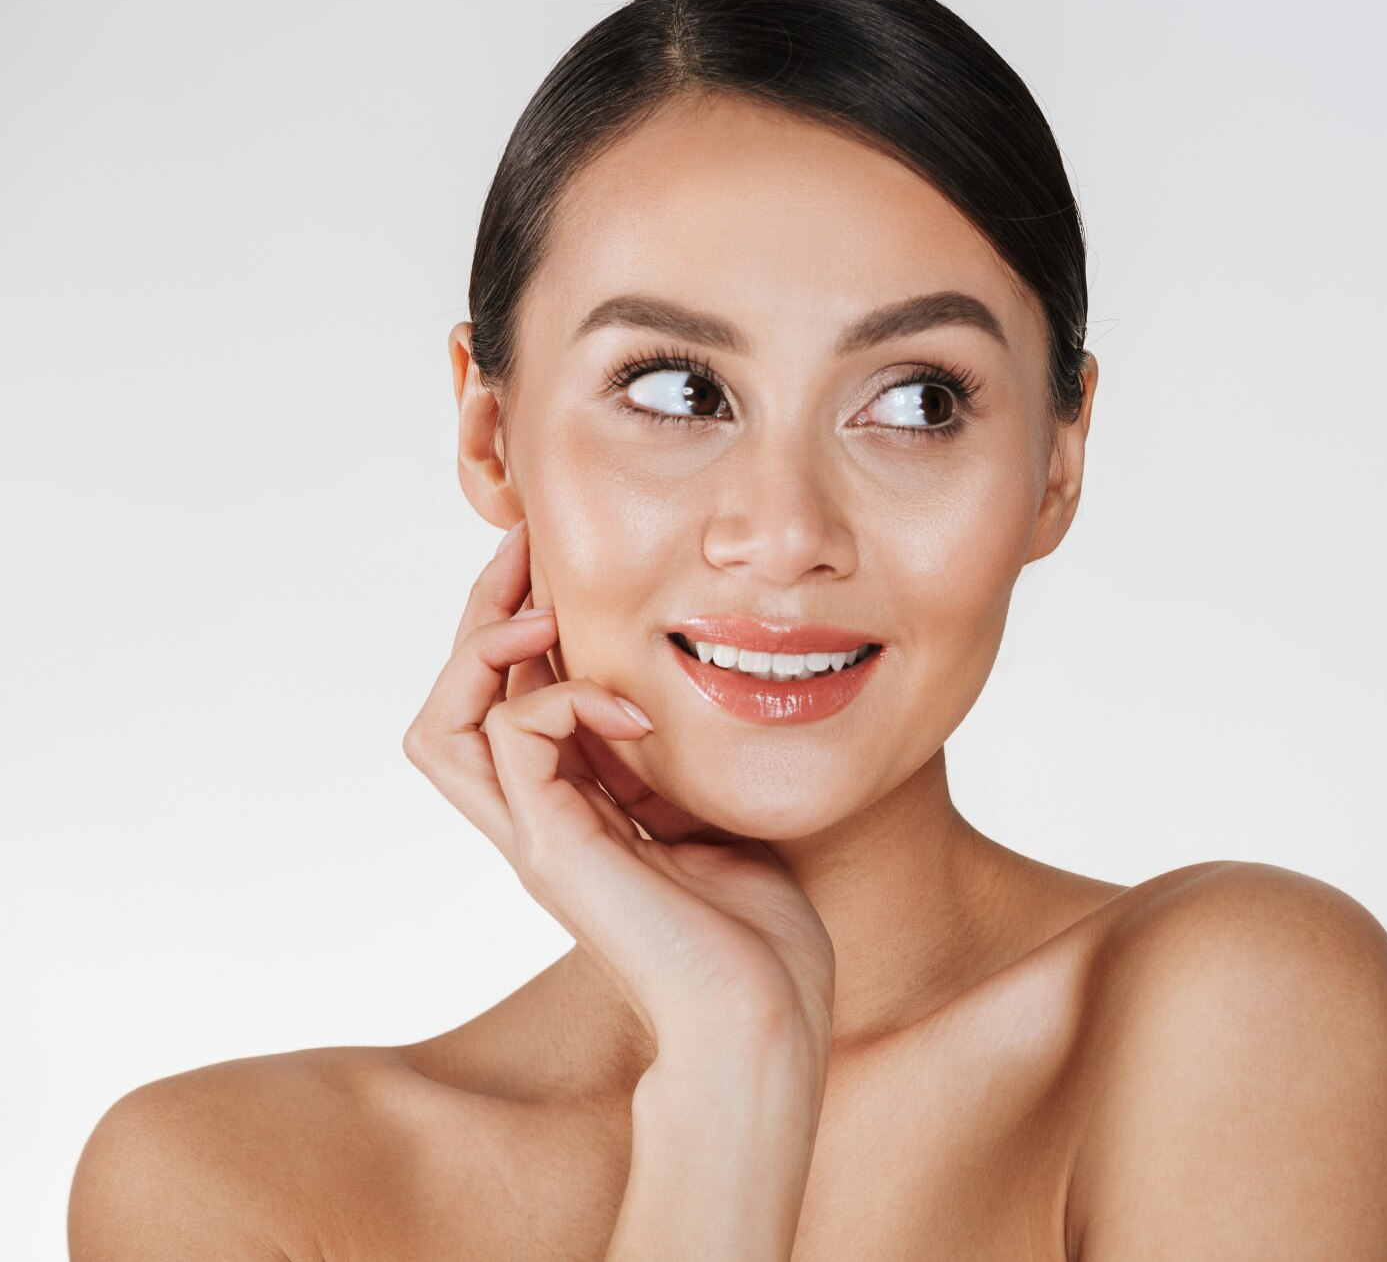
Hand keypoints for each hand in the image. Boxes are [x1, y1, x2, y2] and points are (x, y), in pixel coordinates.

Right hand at [400, 520, 834, 1067]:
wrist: (763, 1016)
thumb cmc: (759, 935)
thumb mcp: (715, 813)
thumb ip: (679, 757)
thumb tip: (678, 686)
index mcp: (574, 814)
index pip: (505, 704)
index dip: (518, 631)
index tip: (557, 564)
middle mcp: (538, 823)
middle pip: (450, 706)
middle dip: (481, 615)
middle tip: (524, 548)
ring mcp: (538, 839)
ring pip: (443, 723)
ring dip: (489, 646)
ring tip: (546, 608)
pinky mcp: (554, 850)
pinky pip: (514, 738)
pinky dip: (566, 697)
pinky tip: (635, 706)